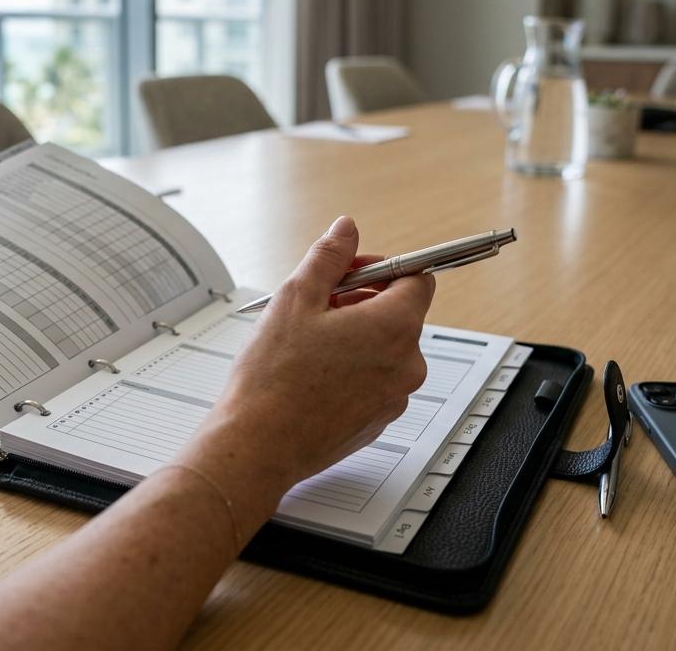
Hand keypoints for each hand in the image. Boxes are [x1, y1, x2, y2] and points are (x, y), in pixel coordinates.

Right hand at [175, 216, 433, 528]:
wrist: (258, 445)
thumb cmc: (273, 379)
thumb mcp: (296, 298)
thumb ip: (329, 257)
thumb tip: (346, 230)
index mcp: (393, 327)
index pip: (417, 278)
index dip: (383, 267)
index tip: (352, 271)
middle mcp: (406, 364)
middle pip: (400, 314)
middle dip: (363, 301)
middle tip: (319, 305)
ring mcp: (394, 397)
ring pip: (386, 349)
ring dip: (356, 336)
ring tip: (309, 343)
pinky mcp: (378, 421)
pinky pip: (375, 382)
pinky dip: (353, 370)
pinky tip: (313, 374)